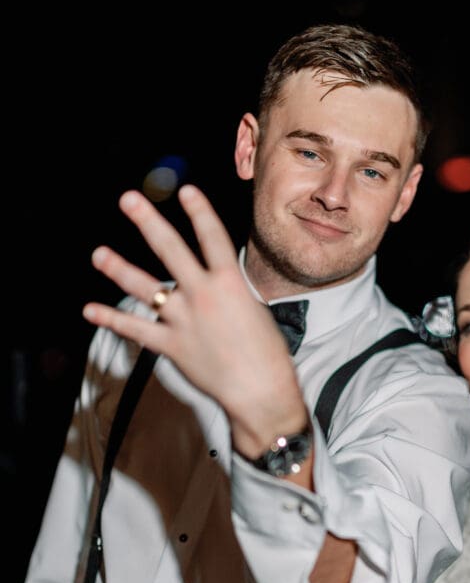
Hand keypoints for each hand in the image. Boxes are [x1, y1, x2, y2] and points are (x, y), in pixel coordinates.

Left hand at [82, 185, 307, 457]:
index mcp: (231, 283)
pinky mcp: (171, 345)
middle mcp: (203, 295)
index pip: (212, 237)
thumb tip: (216, 287)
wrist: (261, 391)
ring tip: (99, 254)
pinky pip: (135, 329)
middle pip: (171, 250)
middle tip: (129, 199)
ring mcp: (183, 320)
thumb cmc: (268, 354)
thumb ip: (230, 294)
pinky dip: (111, 320)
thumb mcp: (255, 311)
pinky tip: (89, 310)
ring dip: (118, 269)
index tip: (186, 191)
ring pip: (144, 288)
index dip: (199, 211)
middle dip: (148, 222)